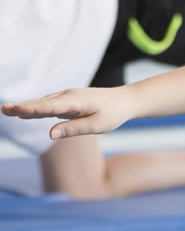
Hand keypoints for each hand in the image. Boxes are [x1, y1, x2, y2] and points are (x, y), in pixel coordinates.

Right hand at [1, 87, 132, 138]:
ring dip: (26, 107)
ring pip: (44, 103)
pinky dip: (36, 107)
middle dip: (23, 107)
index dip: (32, 109)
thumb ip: (74, 129)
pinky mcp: (68, 100)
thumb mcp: (97, 125)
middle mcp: (69, 96)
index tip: (16, 110)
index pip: (50, 107)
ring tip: (8, 110)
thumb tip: (51, 134)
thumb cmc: (113, 114)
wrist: (125, 101)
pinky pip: (49, 104)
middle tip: (4, 109)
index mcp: (76, 101)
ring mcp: (68, 96)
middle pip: (42, 103)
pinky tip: (23, 112)